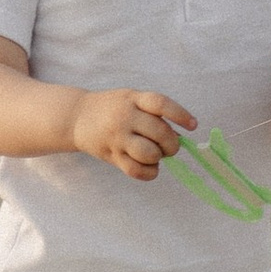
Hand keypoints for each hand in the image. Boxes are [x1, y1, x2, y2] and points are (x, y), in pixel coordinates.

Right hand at [70, 86, 196, 181]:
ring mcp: (117, 137)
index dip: (180, 115)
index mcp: (133, 98)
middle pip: (160, 132)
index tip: (193, 125)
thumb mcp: (131, 99)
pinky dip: (149, 172)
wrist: (77, 117)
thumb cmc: (112, 108)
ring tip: (156, 155)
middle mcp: (124, 116)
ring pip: (149, 153)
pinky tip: (150, 168)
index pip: (161, 104)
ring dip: (159, 158)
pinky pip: (136, 170)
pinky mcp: (111, 155)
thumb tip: (178, 135)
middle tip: (171, 147)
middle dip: (172, 144)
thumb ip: (152, 113)